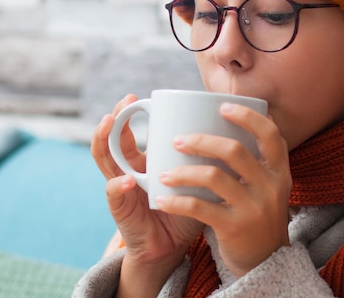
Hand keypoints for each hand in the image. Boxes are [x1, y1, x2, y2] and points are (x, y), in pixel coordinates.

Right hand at [91, 95, 204, 294]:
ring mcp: (121, 188)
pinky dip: (118, 187)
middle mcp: (129, 170)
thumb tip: (239, 133)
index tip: (140, 96)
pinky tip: (127, 180)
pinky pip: (114, 195)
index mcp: (145, 161)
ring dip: (104, 139)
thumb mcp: (197, 180)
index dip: (130, 113)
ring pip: (104, 159)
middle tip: (126, 101)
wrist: (172, 247)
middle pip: (113, 139)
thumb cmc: (188, 211)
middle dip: (115, 117)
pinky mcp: (121, 210)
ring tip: (108, 122)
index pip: (131, 132)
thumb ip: (209, 160)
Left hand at [155, 102, 292, 276]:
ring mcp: (253, 207)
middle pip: (234, 151)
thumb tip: (236, 121)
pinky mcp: (234, 228)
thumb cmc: (259, 214)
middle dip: (201, 141)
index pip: (270, 135)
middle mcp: (270, 186)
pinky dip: (176, 201)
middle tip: (178, 140)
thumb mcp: (270, 186)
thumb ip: (257, 160)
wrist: (266, 261)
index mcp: (279, 171)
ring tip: (163, 173)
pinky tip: (161, 199)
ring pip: (213, 177)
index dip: (248, 117)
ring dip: (183, 171)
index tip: (223, 106)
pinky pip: (199, 208)